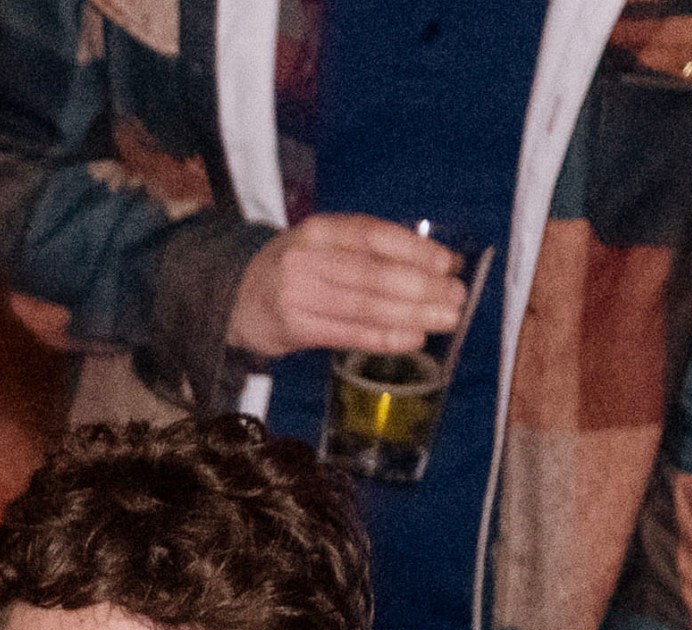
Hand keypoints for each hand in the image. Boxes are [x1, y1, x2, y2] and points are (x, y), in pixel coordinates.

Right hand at [229, 214, 468, 362]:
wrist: (233, 297)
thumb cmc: (294, 270)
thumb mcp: (326, 244)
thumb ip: (369, 251)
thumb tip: (436, 264)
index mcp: (321, 229)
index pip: (376, 238)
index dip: (416, 251)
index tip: (450, 265)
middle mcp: (307, 258)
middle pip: (374, 275)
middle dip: (422, 288)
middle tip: (458, 298)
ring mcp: (297, 295)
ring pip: (365, 306)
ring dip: (411, 315)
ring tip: (445, 320)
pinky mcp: (292, 329)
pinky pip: (348, 334)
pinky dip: (384, 338)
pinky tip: (412, 339)